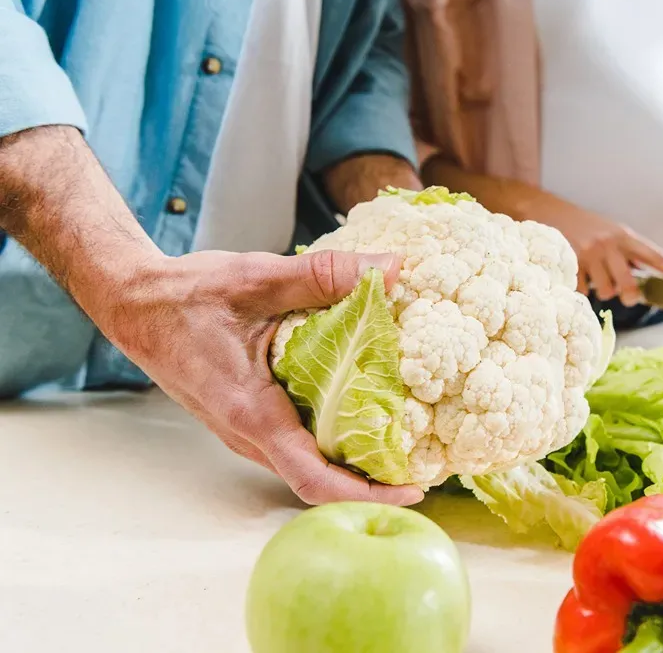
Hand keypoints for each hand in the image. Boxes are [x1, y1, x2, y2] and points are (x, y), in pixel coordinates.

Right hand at [101, 249, 424, 506]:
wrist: (135, 304)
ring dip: (355, 461)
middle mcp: (248, 434)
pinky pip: (298, 441)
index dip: (368, 493)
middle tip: (426, 463)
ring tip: (406, 443)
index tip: (413, 492)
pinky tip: (364, 410)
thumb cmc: (184, 297)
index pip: (315, 478)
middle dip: (374, 481)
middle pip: (321, 479)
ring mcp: (246, 431)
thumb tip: (391, 270)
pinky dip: (334, 438)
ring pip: (309, 463)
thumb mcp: (259, 278)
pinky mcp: (249, 419)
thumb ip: (325, 275)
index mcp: (251, 413)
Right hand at [528, 197, 662, 304]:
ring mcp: (589, 254)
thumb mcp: (611, 233)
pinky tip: (576, 272)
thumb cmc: (584, 226)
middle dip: (629, 296)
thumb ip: (627, 255)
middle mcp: (610, 244)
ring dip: (602, 290)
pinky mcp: (570, 263)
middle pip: (629, 286)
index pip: (657, 258)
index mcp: (626, 236)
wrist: (547, 210)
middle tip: (627, 296)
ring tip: (593, 275)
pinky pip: (584, 291)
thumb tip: (639, 286)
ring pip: (606, 291)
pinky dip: (582, 288)